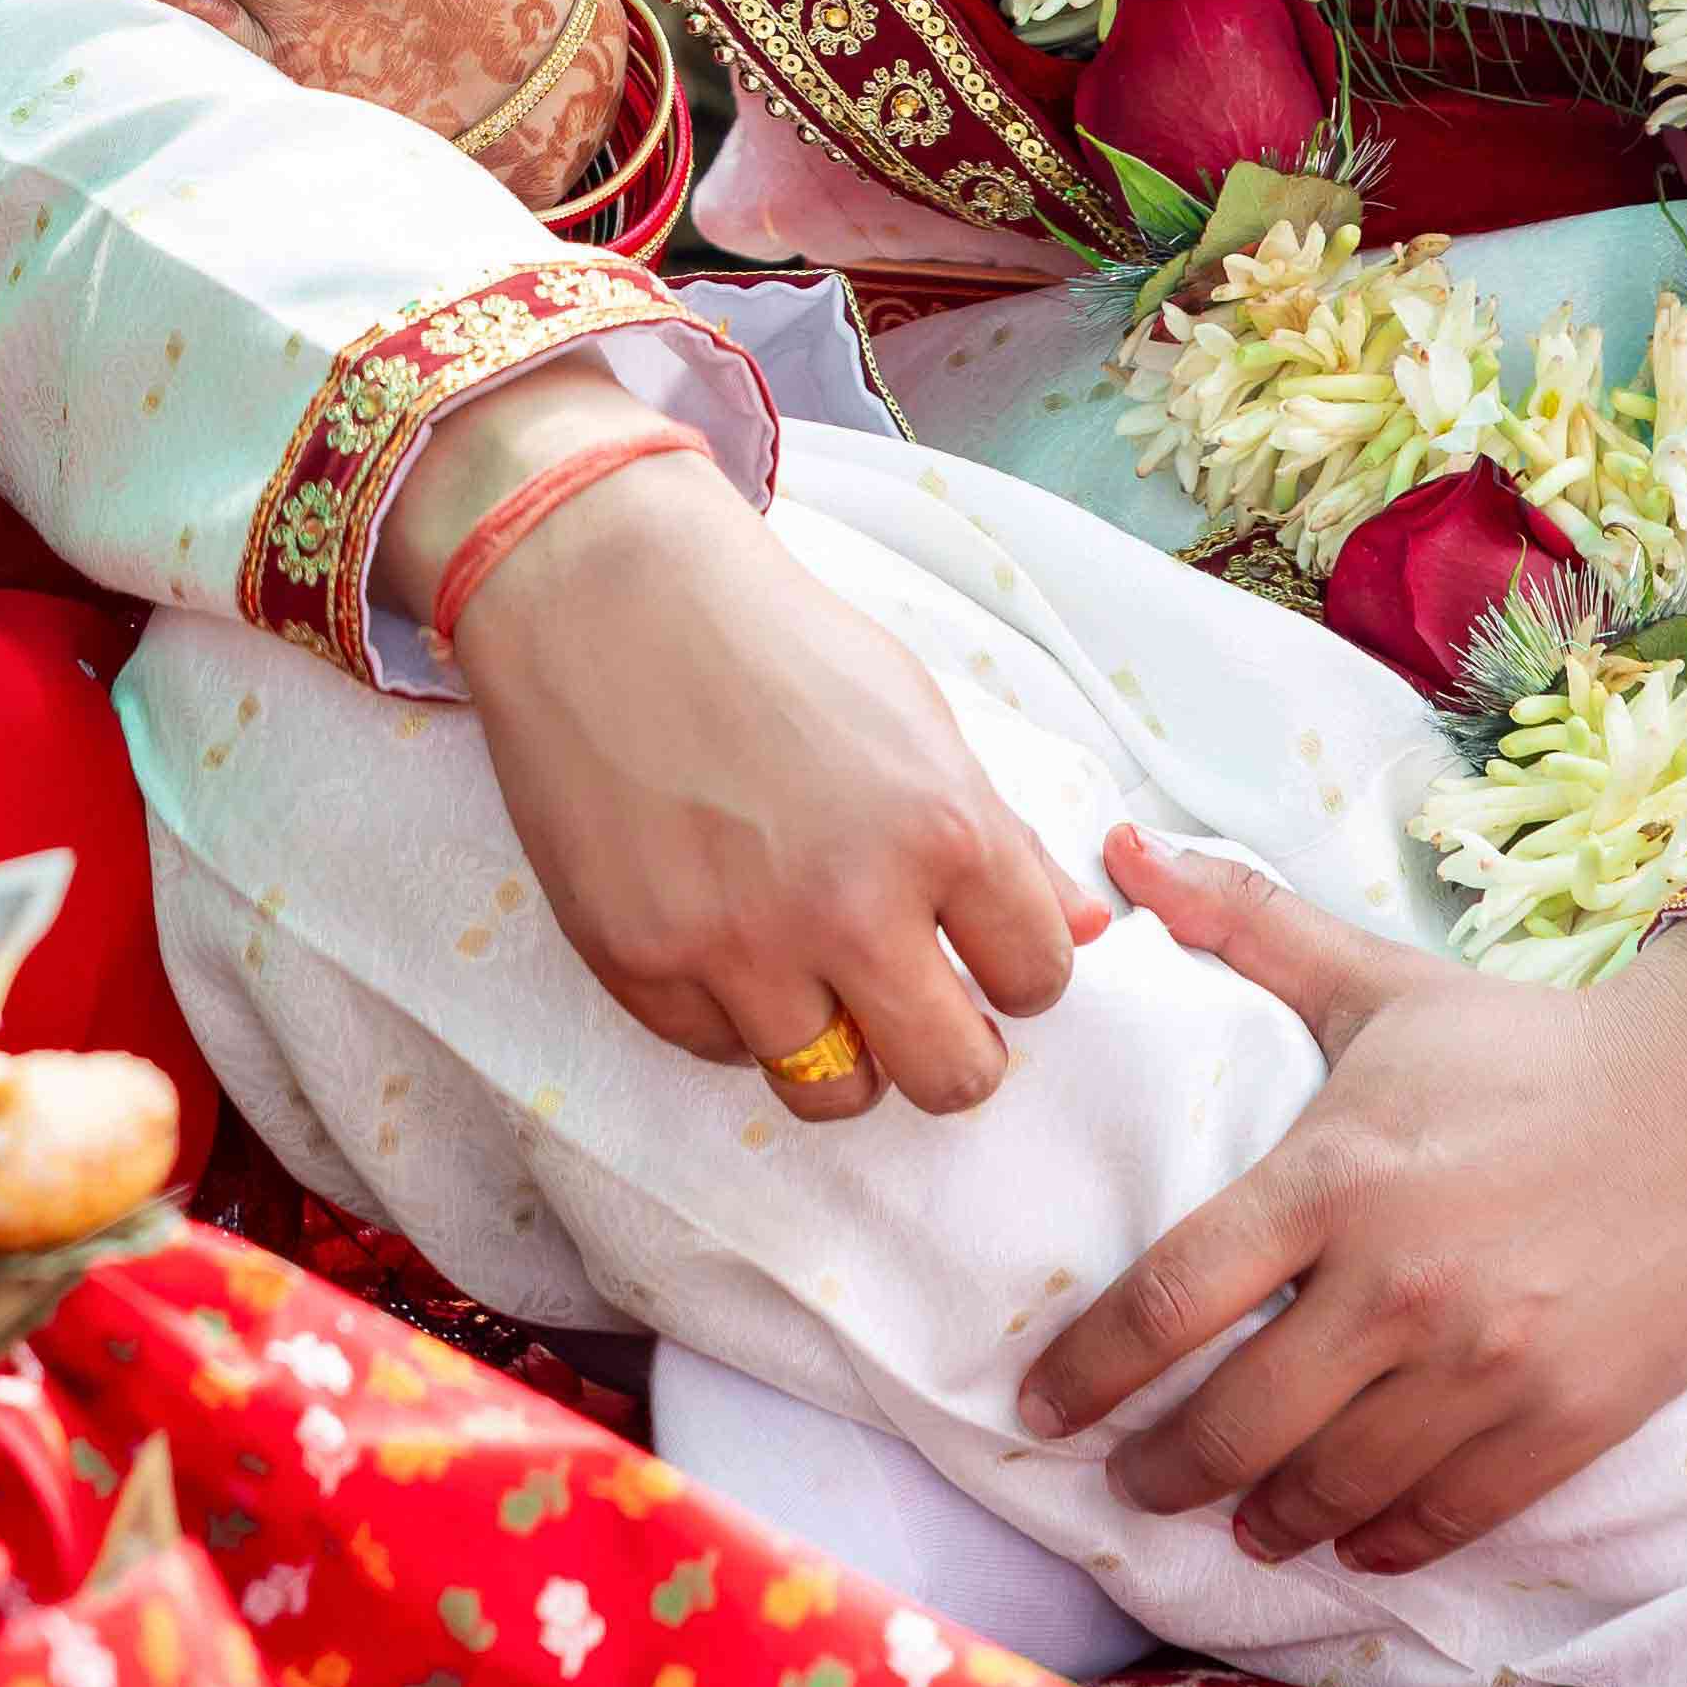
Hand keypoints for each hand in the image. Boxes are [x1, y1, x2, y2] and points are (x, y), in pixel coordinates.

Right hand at [410, 371, 1095, 1119]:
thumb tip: (1082, 930)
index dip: (1017, 969)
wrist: (604, 593)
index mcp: (942, 827)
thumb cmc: (773, 640)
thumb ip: (1004, 837)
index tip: (983, 952)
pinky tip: (720, 929)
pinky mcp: (640, 963)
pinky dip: (731, 1012)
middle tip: (919, 1010)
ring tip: (817, 984)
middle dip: (952, 1054)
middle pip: (952, 1078)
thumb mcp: (917, 715)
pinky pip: (718, 1051)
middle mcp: (848, 904)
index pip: (1038, 976)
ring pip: (831, 1094)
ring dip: (839, 1051)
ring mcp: (737, 944)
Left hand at [1014, 834, 1686, 1575]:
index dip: (1090, 1371)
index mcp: (1333, 1177)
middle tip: (1133, 1488)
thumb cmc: (1530, 1042)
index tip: (1040, 1408)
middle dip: (1165, 1472)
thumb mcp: (1377, 982)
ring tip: (1238, 1525)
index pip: (1171, 1298)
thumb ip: (1242, 923)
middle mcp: (1399, 1282)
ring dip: (1269, 1522)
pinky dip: (1387, 1540)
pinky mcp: (1568, 1418)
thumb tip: (1117, 845)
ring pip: (1337, 1487)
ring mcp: (1487, 1363)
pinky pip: (1449, 1513)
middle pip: (1238, 1423)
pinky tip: (1354, 1540)